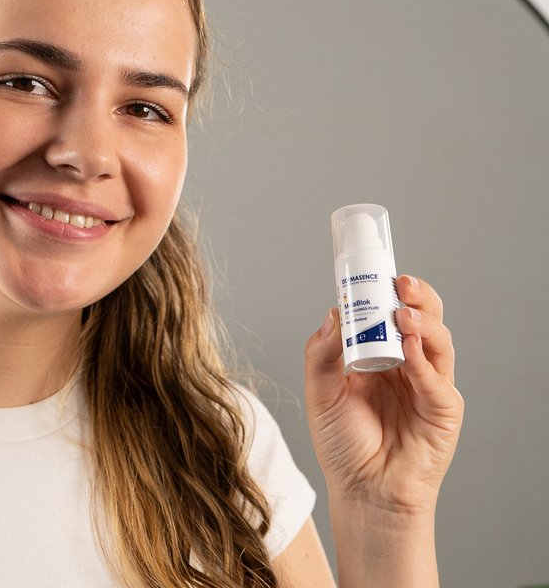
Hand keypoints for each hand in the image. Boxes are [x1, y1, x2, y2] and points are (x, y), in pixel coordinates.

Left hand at [304, 276, 463, 515]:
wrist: (362, 492)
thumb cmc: (342, 443)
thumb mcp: (320, 391)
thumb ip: (322, 353)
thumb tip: (333, 313)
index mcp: (378, 354)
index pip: (388, 312)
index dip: (383, 291)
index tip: (371, 273)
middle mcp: (407, 363)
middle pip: (422, 318)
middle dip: (416, 295)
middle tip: (401, 283)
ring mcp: (428, 384)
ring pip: (437, 340)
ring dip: (423, 322)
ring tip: (403, 313)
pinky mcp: (443, 410)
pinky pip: (437, 380)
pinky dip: (424, 361)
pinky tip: (410, 348)